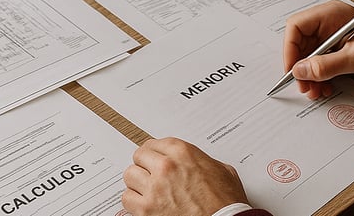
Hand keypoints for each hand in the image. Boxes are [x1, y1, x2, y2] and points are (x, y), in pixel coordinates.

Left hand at [122, 137, 248, 214]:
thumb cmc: (226, 203)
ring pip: (130, 175)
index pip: (154, 143)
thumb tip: (196, 162)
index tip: (154, 158)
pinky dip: (134, 201)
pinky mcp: (147, 209)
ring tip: (147, 189)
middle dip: (145, 165)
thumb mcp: (221, 170)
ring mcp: (154, 188)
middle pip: (139, 156)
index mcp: (183, 153)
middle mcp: (166, 167)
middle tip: (151, 174)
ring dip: (137, 182)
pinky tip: (144, 203)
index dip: (155, 153)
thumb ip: (203, 160)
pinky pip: (127, 198)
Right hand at [283, 0, 353, 99]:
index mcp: (330, 14)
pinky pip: (319, 59)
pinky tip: (325, 85)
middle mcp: (327, 21)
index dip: (290, 49)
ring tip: (316, 90)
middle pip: (300, 42)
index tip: (292, 70)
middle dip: (300, 66)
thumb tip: (300, 71)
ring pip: (308, 54)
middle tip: (304, 85)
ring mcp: (331, 32)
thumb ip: (326, 65)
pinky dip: (319, 73)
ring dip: (310, 74)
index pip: (296, 26)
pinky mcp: (336, 44)